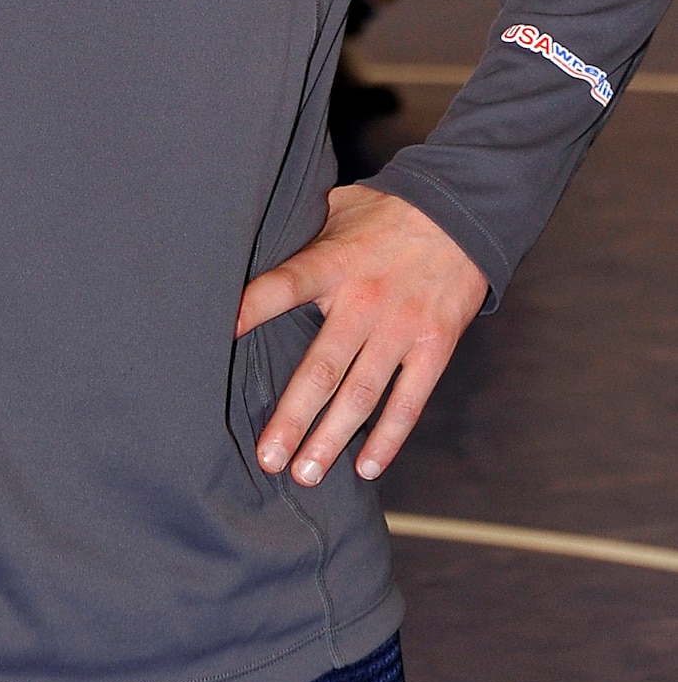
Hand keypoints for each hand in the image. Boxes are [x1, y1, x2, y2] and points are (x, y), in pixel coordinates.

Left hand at [235, 186, 486, 487]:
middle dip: (293, 417)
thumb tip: (251, 238)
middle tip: (268, 457)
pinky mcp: (434, 346)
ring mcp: (401, 327)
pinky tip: (367, 466)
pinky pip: (409, 400)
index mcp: (333, 263)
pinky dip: (389, 436)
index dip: (252, 307)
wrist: (461, 211)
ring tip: (306, 472)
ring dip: (332, 438)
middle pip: (323, 367)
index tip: (221, 334)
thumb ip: (302, 234)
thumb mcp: (338, 209)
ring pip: (361, 394)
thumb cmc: (388, 211)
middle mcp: (364, 300)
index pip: (285, 285)